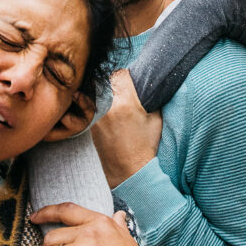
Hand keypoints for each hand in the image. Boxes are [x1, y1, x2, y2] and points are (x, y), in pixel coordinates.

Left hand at [90, 69, 162, 186]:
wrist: (129, 172)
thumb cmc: (146, 146)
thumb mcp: (156, 119)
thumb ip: (150, 98)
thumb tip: (149, 84)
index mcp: (126, 103)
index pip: (120, 74)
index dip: (125, 75)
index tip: (128, 79)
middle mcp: (108, 107)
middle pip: (105, 80)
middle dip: (112, 82)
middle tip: (120, 89)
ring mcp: (96, 116)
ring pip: (95, 92)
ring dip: (102, 92)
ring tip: (111, 100)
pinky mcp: (90, 124)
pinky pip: (90, 106)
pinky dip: (96, 104)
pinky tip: (104, 112)